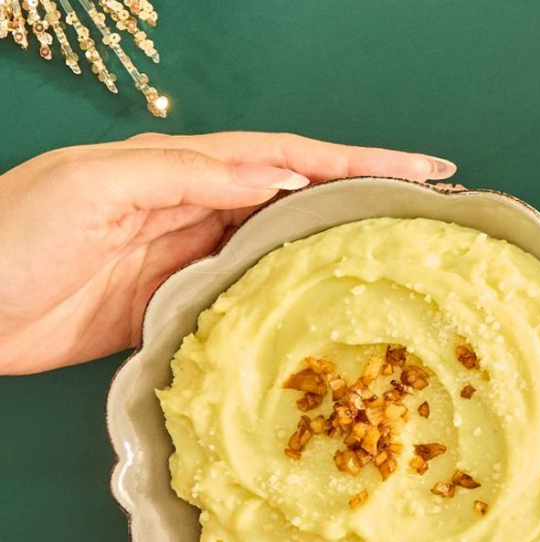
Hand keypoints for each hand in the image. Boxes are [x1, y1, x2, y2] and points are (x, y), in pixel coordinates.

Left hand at [0, 132, 455, 374]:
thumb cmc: (13, 236)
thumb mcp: (95, 187)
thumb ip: (184, 177)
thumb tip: (272, 176)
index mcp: (182, 170)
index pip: (286, 157)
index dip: (355, 162)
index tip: (418, 168)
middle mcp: (196, 209)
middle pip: (294, 199)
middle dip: (359, 201)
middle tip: (421, 217)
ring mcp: (190, 260)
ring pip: (277, 249)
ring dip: (330, 252)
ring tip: (389, 263)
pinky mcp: (177, 306)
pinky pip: (247, 296)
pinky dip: (286, 298)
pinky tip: (317, 310)